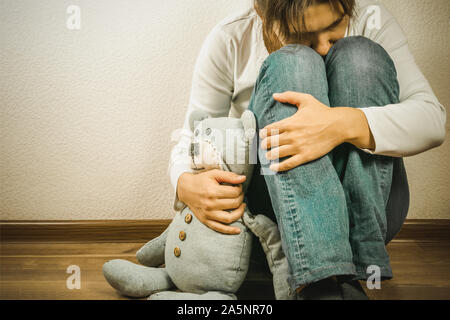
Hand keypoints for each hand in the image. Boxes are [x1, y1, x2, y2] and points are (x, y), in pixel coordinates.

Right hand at [177, 170, 245, 234]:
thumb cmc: (200, 181)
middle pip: (234, 204)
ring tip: (241, 207)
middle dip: (241, 198)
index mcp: (213, 191)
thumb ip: (229, 176)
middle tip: (240, 194)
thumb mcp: (214, 174)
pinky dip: (230, 230)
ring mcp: (208, 214)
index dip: (240, 188)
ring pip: (229, 218)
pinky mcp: (205, 220)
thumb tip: (243, 179)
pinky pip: (219, 228)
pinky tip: (237, 230)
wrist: (185, 189)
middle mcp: (210, 204)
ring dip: (239, 213)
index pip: (235, 192)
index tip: (238, 186)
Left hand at [260, 91, 374, 171]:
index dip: (263, 133)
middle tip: (264, 146)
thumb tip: (275, 95)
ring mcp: (298, 146)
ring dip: (269, 155)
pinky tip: (274, 168)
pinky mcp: (305, 155)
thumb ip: (289, 96)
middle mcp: (292, 135)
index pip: (269, 129)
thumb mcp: (306, 100)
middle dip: (264, 144)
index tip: (261, 135)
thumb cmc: (322, 112)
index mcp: (290, 122)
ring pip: (277, 153)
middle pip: (270, 142)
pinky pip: (289, 163)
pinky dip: (279, 167)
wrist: (339, 125)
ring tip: (268, 156)